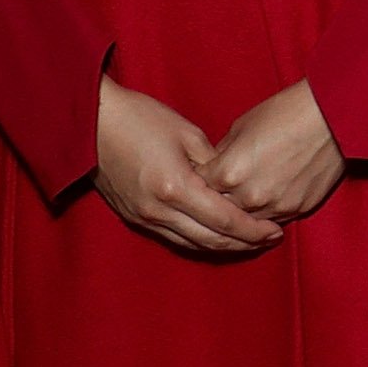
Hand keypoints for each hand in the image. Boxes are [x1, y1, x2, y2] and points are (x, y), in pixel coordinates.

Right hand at [93, 78, 283, 253]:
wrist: (91, 123)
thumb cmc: (141, 119)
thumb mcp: (187, 134)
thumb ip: (215, 164)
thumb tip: (236, 184)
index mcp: (175, 187)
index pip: (225, 220)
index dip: (253, 230)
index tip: (276, 231)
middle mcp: (158, 210)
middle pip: (210, 239)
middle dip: (244, 244)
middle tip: (270, 240)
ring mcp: (142, 217)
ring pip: (191, 244)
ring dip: (222, 247)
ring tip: (249, 242)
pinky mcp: (133, 217)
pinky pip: (172, 238)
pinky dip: (198, 240)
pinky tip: (216, 236)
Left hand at [204, 79, 345, 221]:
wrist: (334, 114)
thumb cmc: (287, 111)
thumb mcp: (242, 126)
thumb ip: (223, 155)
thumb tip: (213, 170)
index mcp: (228, 172)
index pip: (198, 191)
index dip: (197, 185)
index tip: (199, 182)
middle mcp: (248, 195)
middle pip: (220, 212)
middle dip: (217, 202)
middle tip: (219, 194)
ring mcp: (275, 205)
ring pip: (247, 222)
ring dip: (243, 212)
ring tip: (246, 198)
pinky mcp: (299, 208)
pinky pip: (274, 218)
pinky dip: (268, 211)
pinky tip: (269, 197)